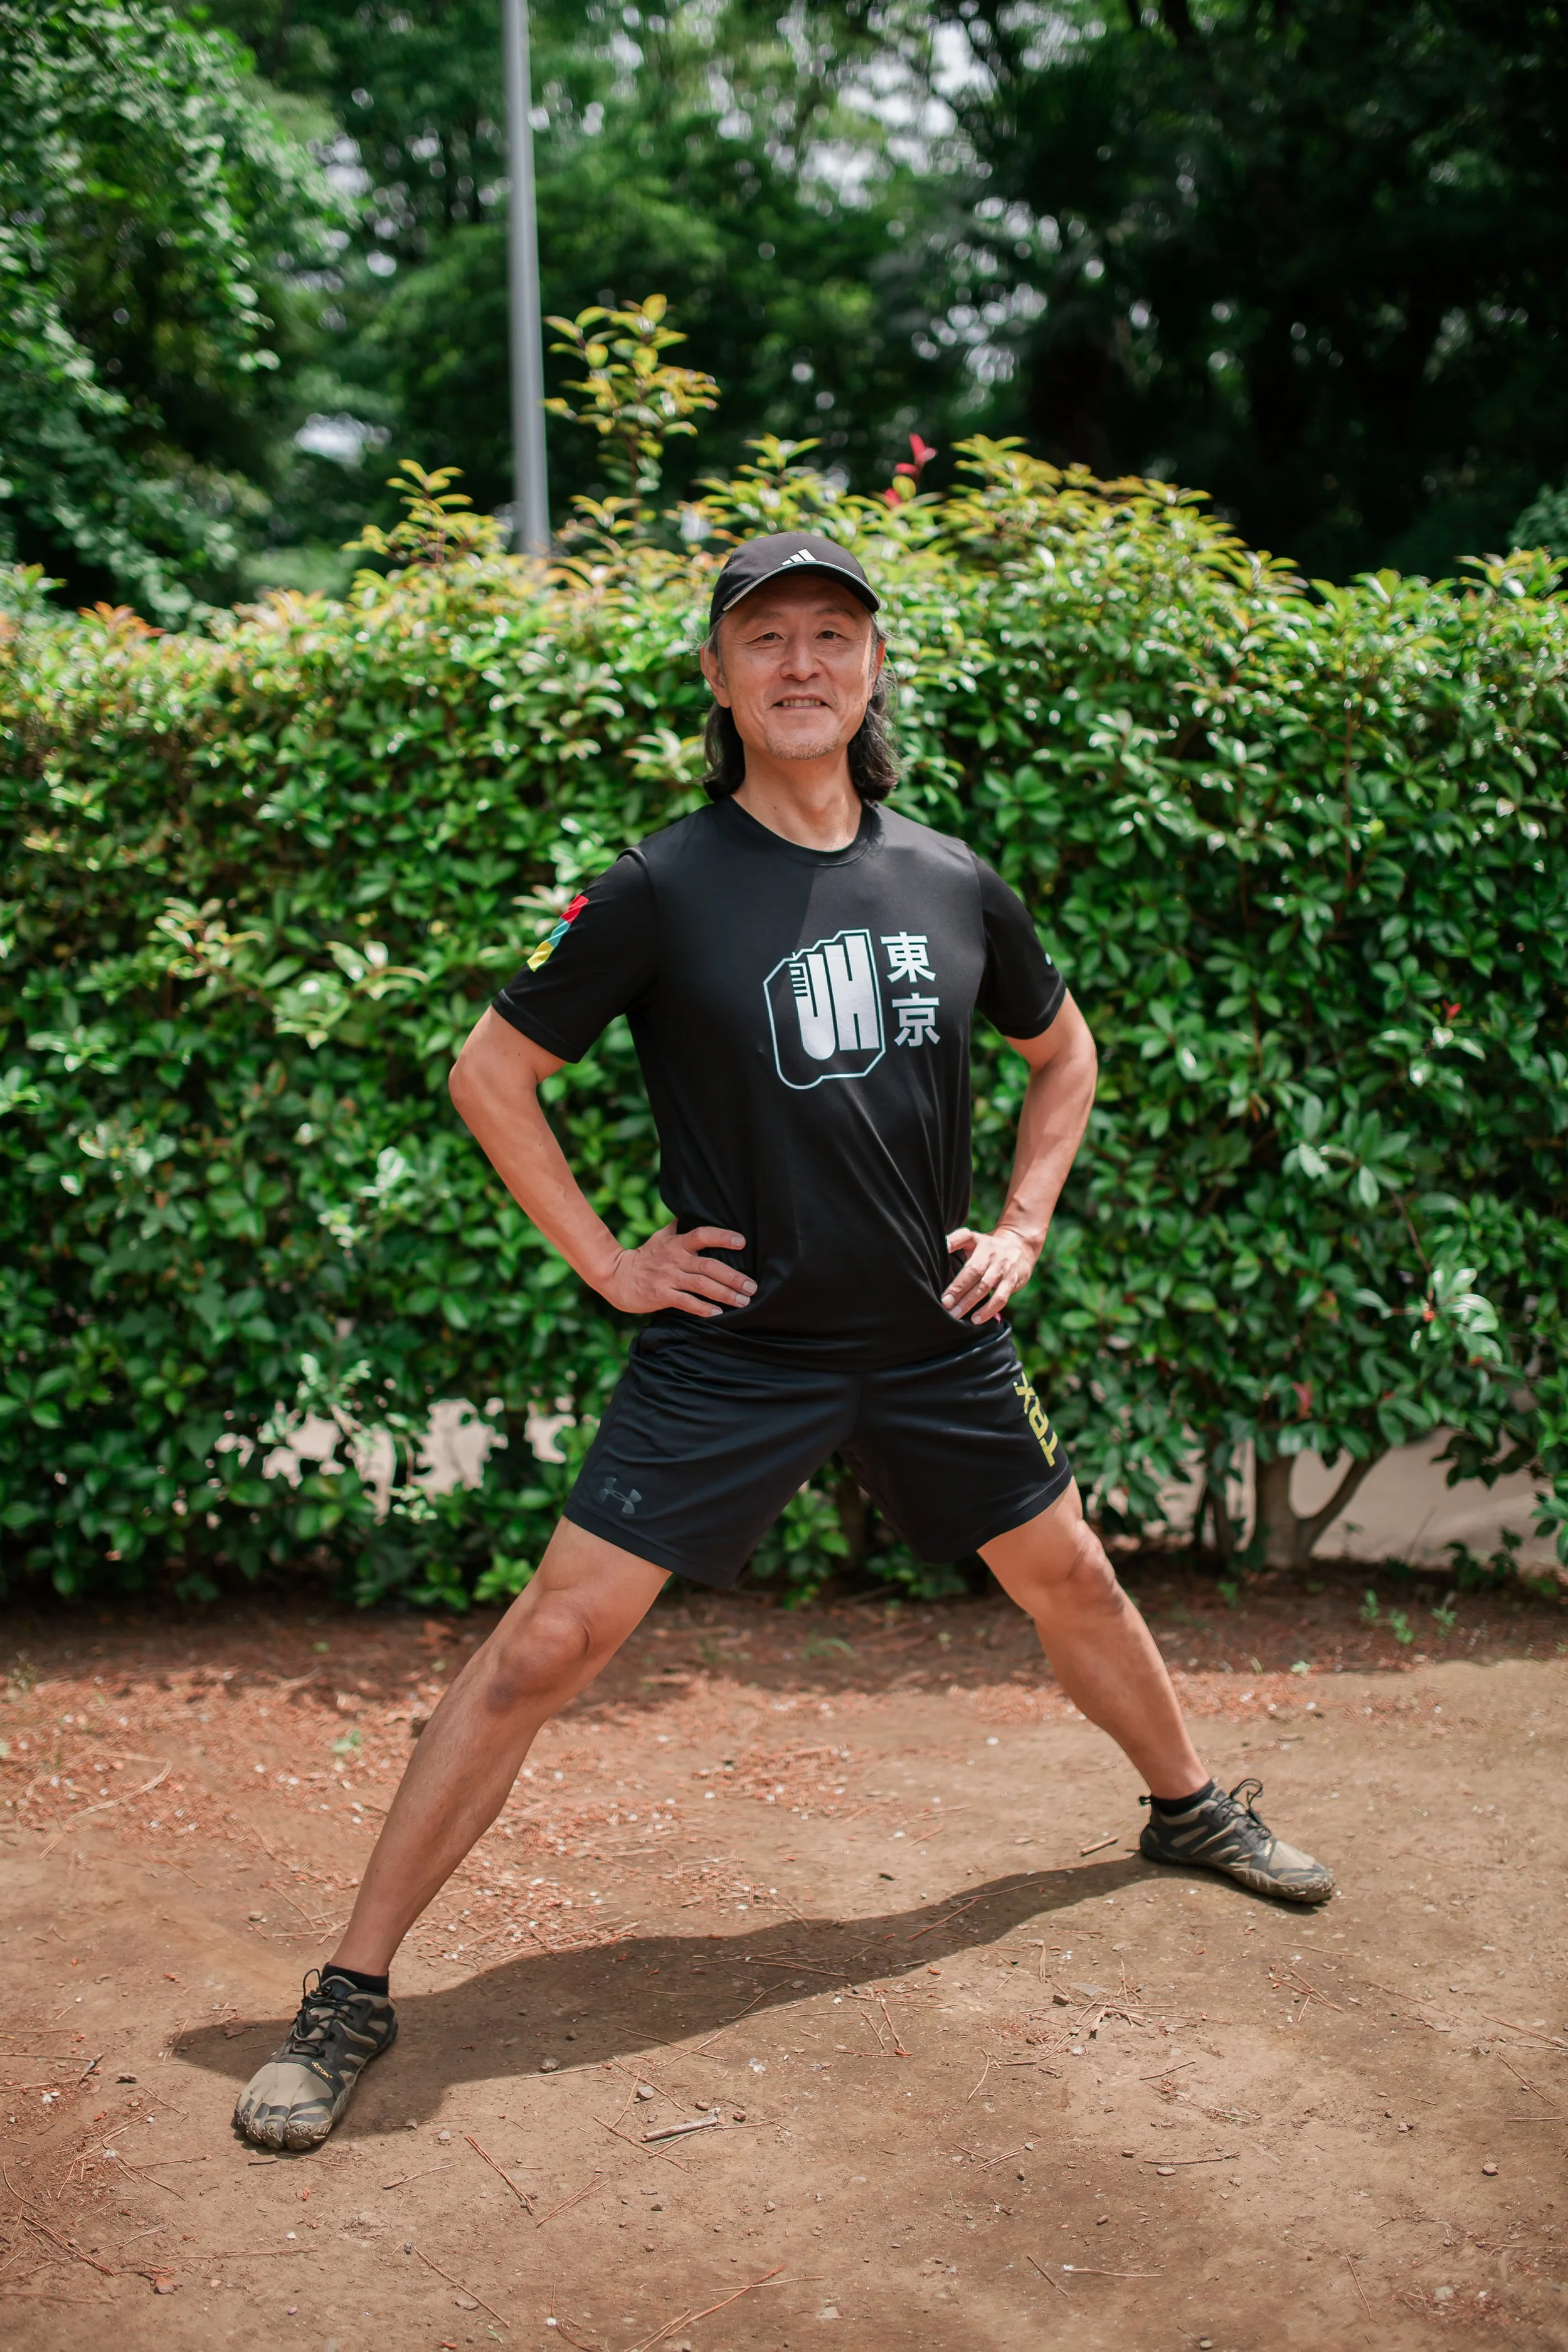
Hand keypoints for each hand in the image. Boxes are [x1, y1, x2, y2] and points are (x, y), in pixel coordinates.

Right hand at [599, 1223, 754, 1318]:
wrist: (616, 1276)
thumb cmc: (643, 1257)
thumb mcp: (660, 1237)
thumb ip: (677, 1226)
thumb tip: (691, 1210)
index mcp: (676, 1243)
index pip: (702, 1235)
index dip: (722, 1237)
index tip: (742, 1242)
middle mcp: (674, 1259)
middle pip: (709, 1265)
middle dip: (733, 1277)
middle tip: (752, 1286)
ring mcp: (668, 1277)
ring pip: (701, 1285)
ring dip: (725, 1294)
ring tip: (743, 1301)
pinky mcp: (661, 1295)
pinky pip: (686, 1302)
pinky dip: (703, 1308)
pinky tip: (717, 1313)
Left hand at [941, 1224, 1037, 1324]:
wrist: (1021, 1244)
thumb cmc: (988, 1246)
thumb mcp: (973, 1238)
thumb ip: (956, 1240)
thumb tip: (941, 1247)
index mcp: (978, 1242)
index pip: (965, 1244)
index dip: (954, 1256)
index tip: (943, 1279)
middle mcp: (991, 1255)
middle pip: (973, 1272)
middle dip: (958, 1289)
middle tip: (945, 1305)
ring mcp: (1003, 1269)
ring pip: (985, 1286)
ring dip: (970, 1302)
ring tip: (956, 1315)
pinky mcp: (1012, 1282)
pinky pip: (1001, 1298)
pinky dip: (988, 1310)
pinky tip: (976, 1319)